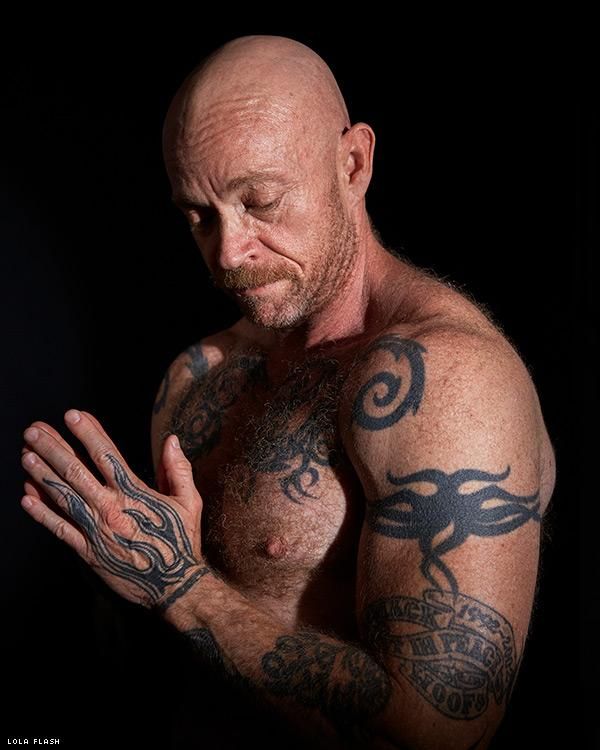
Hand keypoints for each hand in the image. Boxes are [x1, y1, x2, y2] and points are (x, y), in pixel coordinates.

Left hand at [20, 409, 205, 608]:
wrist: (175, 586)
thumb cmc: (182, 541)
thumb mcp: (189, 502)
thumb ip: (178, 469)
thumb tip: (171, 439)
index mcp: (135, 493)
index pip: (106, 455)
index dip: (88, 433)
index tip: (72, 414)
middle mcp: (111, 509)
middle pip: (76, 472)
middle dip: (53, 448)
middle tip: (33, 429)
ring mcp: (97, 531)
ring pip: (64, 497)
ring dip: (42, 474)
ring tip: (25, 454)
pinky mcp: (88, 553)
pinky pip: (61, 530)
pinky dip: (42, 513)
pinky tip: (26, 497)